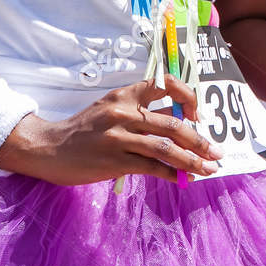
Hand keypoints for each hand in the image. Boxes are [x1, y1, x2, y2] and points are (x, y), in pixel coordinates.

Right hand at [0, 76, 221, 185]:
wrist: (48, 147)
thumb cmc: (84, 129)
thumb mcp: (110, 108)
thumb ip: (139, 111)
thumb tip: (178, 127)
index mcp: (126, 94)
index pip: (166, 85)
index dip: (188, 97)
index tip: (198, 115)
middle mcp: (125, 112)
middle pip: (173, 124)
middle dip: (200, 140)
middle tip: (217, 152)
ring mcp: (119, 137)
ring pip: (166, 148)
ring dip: (192, 160)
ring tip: (208, 169)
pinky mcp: (114, 161)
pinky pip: (151, 167)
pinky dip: (171, 174)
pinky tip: (182, 179)